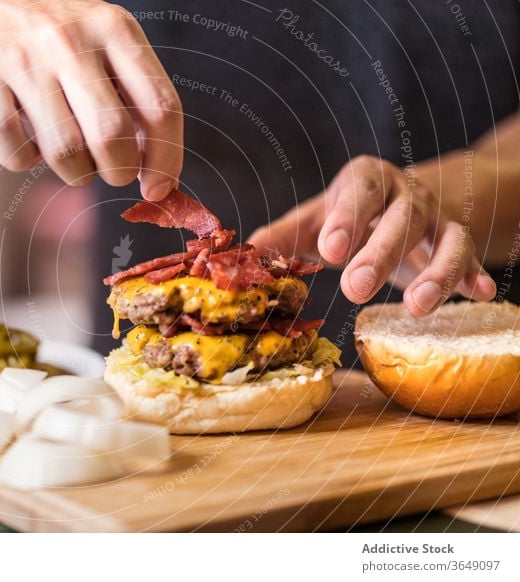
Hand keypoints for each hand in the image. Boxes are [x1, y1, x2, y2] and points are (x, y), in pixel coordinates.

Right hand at [0, 0, 182, 199]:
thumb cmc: (66, 36)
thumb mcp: (111, 43)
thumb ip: (139, 97)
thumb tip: (158, 174)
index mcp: (115, 31)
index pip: (159, 107)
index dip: (165, 161)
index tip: (157, 188)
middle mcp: (70, 43)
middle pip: (110, 135)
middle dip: (119, 172)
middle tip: (114, 171)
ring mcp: (24, 63)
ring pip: (64, 152)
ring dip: (77, 174)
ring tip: (75, 160)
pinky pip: (15, 153)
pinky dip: (28, 163)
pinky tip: (33, 146)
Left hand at [248, 155, 496, 314]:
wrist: (398, 200)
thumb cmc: (347, 215)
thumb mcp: (314, 220)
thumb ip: (282, 238)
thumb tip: (245, 258)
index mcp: (365, 181)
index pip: (359, 193)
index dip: (347, 219)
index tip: (329, 250)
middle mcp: (405, 194)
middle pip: (402, 218)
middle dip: (380, 253)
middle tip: (355, 288)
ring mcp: (437, 217)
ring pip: (446, 238)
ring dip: (436, 272)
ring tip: (417, 308)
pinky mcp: (458, 240)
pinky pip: (472, 256)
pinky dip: (475, 274)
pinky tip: (478, 295)